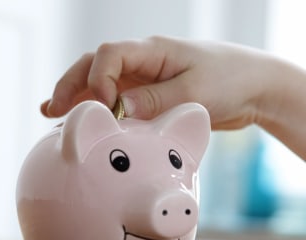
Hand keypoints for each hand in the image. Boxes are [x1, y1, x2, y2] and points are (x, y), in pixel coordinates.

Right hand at [41, 36, 276, 129]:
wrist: (254, 87)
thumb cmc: (230, 81)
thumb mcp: (195, 93)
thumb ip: (157, 100)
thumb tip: (120, 109)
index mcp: (153, 51)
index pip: (109, 55)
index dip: (98, 81)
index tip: (106, 109)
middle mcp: (144, 61)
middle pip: (95, 65)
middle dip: (71, 85)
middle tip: (52, 110)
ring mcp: (145, 78)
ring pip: (101, 82)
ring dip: (77, 97)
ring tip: (51, 114)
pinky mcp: (151, 95)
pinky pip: (117, 100)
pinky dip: (98, 110)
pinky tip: (84, 122)